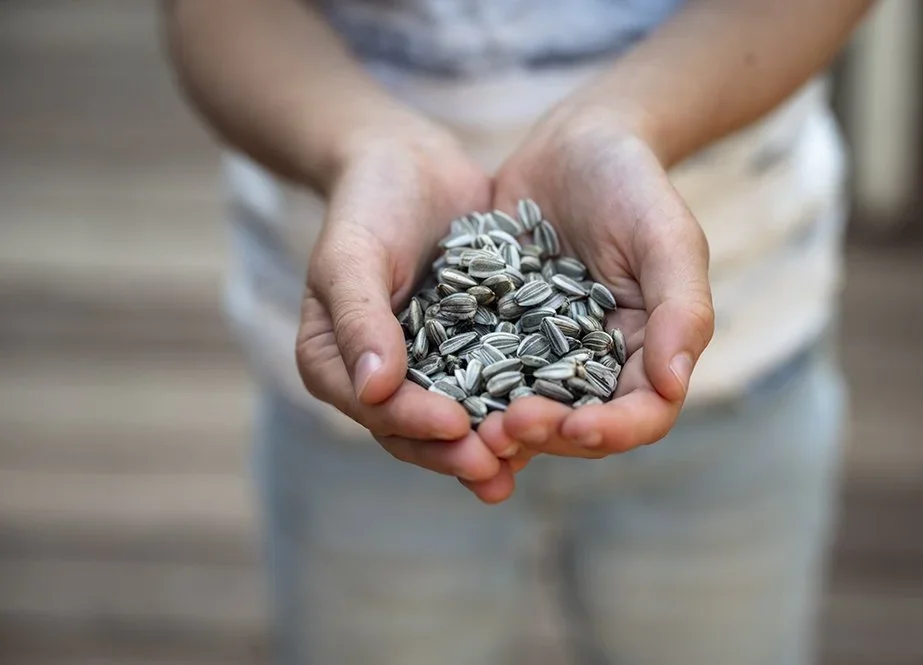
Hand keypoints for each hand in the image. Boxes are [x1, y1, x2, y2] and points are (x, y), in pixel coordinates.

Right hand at [294, 129, 515, 501]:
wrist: (412, 167)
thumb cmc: (368, 204)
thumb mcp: (352, 254)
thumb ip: (359, 319)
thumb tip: (373, 391)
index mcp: (337, 365)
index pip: (374, 408)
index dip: (413, 422)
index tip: (454, 425)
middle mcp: (383, 379)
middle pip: (417, 431)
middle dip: (456, 453)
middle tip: (497, 468)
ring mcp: (431, 370)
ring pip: (460, 421)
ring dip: (491, 446)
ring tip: (526, 466)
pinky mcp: (476, 352)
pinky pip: (498, 387)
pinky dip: (519, 407)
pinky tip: (555, 420)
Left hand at [475, 106, 714, 470]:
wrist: (573, 144)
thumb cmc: (632, 184)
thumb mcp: (666, 236)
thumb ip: (681, 308)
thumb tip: (671, 385)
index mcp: (648, 352)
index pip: (642, 415)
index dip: (613, 432)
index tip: (576, 426)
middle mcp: (596, 366)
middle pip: (577, 427)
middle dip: (546, 436)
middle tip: (506, 429)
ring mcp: (543, 355)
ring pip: (525, 413)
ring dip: (500, 430)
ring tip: (468, 427)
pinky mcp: (498, 336)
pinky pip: (480, 376)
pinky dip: (464, 394)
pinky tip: (436, 395)